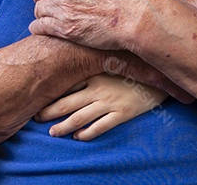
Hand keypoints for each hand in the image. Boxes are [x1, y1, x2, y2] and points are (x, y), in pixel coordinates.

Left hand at [35, 74, 168, 139]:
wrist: (160, 74)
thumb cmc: (134, 65)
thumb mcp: (113, 59)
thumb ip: (95, 62)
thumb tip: (73, 63)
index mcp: (95, 73)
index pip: (67, 84)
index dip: (51, 93)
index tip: (37, 97)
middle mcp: (100, 88)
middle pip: (68, 103)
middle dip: (50, 112)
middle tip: (37, 118)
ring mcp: (111, 101)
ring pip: (81, 117)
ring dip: (64, 126)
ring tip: (53, 132)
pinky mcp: (122, 113)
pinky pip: (101, 126)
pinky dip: (88, 133)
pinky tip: (79, 137)